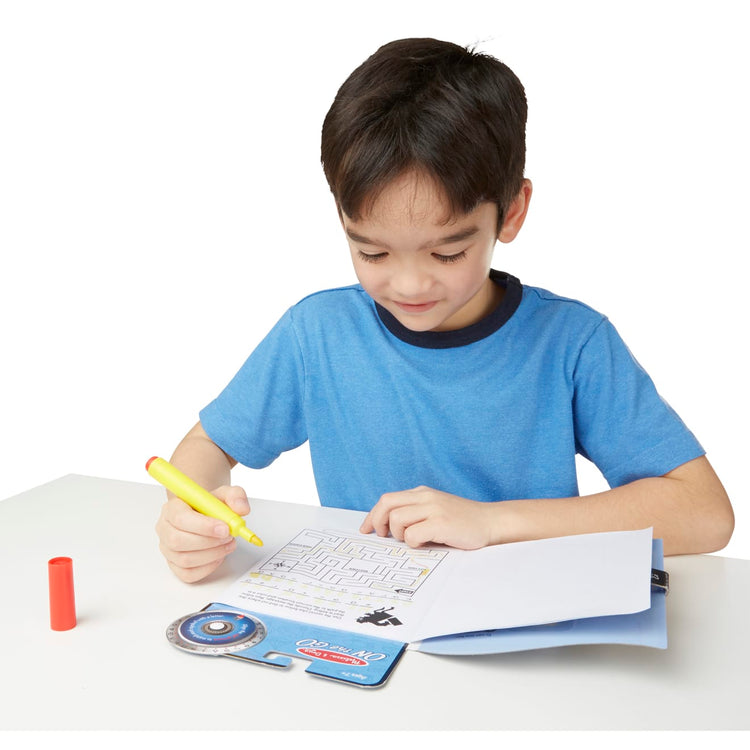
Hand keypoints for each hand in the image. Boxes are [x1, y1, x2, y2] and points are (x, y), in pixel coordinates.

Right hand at [155, 485, 249, 582]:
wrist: (207, 517)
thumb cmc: (210, 507)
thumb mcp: (225, 494)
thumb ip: (235, 496)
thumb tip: (242, 509)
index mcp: (172, 508)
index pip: (180, 518)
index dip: (203, 526)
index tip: (224, 528)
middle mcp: (165, 528)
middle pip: (178, 541)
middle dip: (209, 542)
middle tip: (229, 537)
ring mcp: (167, 549)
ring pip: (184, 559)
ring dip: (212, 554)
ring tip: (228, 544)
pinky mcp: (174, 565)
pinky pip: (188, 573)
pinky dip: (207, 567)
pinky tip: (218, 556)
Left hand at [359, 486, 495, 548]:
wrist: (490, 522)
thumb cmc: (461, 521)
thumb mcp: (435, 509)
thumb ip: (415, 512)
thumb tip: (388, 528)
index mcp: (422, 493)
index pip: (387, 499)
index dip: (373, 515)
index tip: (367, 529)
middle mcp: (425, 497)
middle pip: (387, 504)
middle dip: (377, 522)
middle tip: (383, 537)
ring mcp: (433, 509)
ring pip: (397, 519)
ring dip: (400, 535)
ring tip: (414, 540)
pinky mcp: (441, 523)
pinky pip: (413, 534)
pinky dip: (413, 543)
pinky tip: (425, 543)